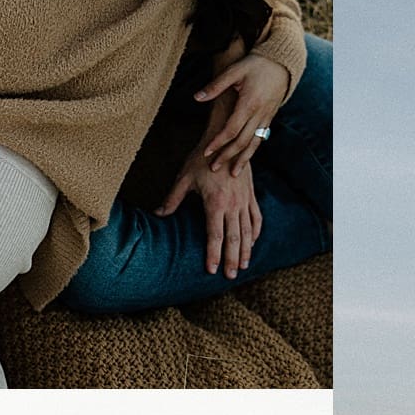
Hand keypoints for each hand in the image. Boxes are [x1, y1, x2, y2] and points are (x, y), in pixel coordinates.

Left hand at [158, 150, 262, 278]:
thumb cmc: (201, 157)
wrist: (224, 138)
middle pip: (234, 239)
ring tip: (243, 266)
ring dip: (246, 250)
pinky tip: (253, 243)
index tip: (212, 270)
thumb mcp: (184, 177)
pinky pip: (256, 217)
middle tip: (231, 277)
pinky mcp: (250, 194)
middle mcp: (232, 204)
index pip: (215, 236)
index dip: (214, 255)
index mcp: (215, 203)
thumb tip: (157, 215)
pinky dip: (255, 232)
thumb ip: (172, 199)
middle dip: (231, 259)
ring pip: (248, 231)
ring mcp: (244, 200)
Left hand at [194, 52, 291, 172]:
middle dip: (227, 156)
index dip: (218, 142)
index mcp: (249, 103)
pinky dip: (251, 151)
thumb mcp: (235, 70)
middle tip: (214, 168)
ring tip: (233, 173)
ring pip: (254, 145)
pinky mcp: (270, 119)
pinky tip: (244, 159)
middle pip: (242, 142)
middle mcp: (259, 114)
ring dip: (242, 160)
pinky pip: (260, 140)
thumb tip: (197, 97)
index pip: (231, 129)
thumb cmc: (256, 64)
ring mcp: (266, 118)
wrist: (282, 63)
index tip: (207, 152)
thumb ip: (216, 85)